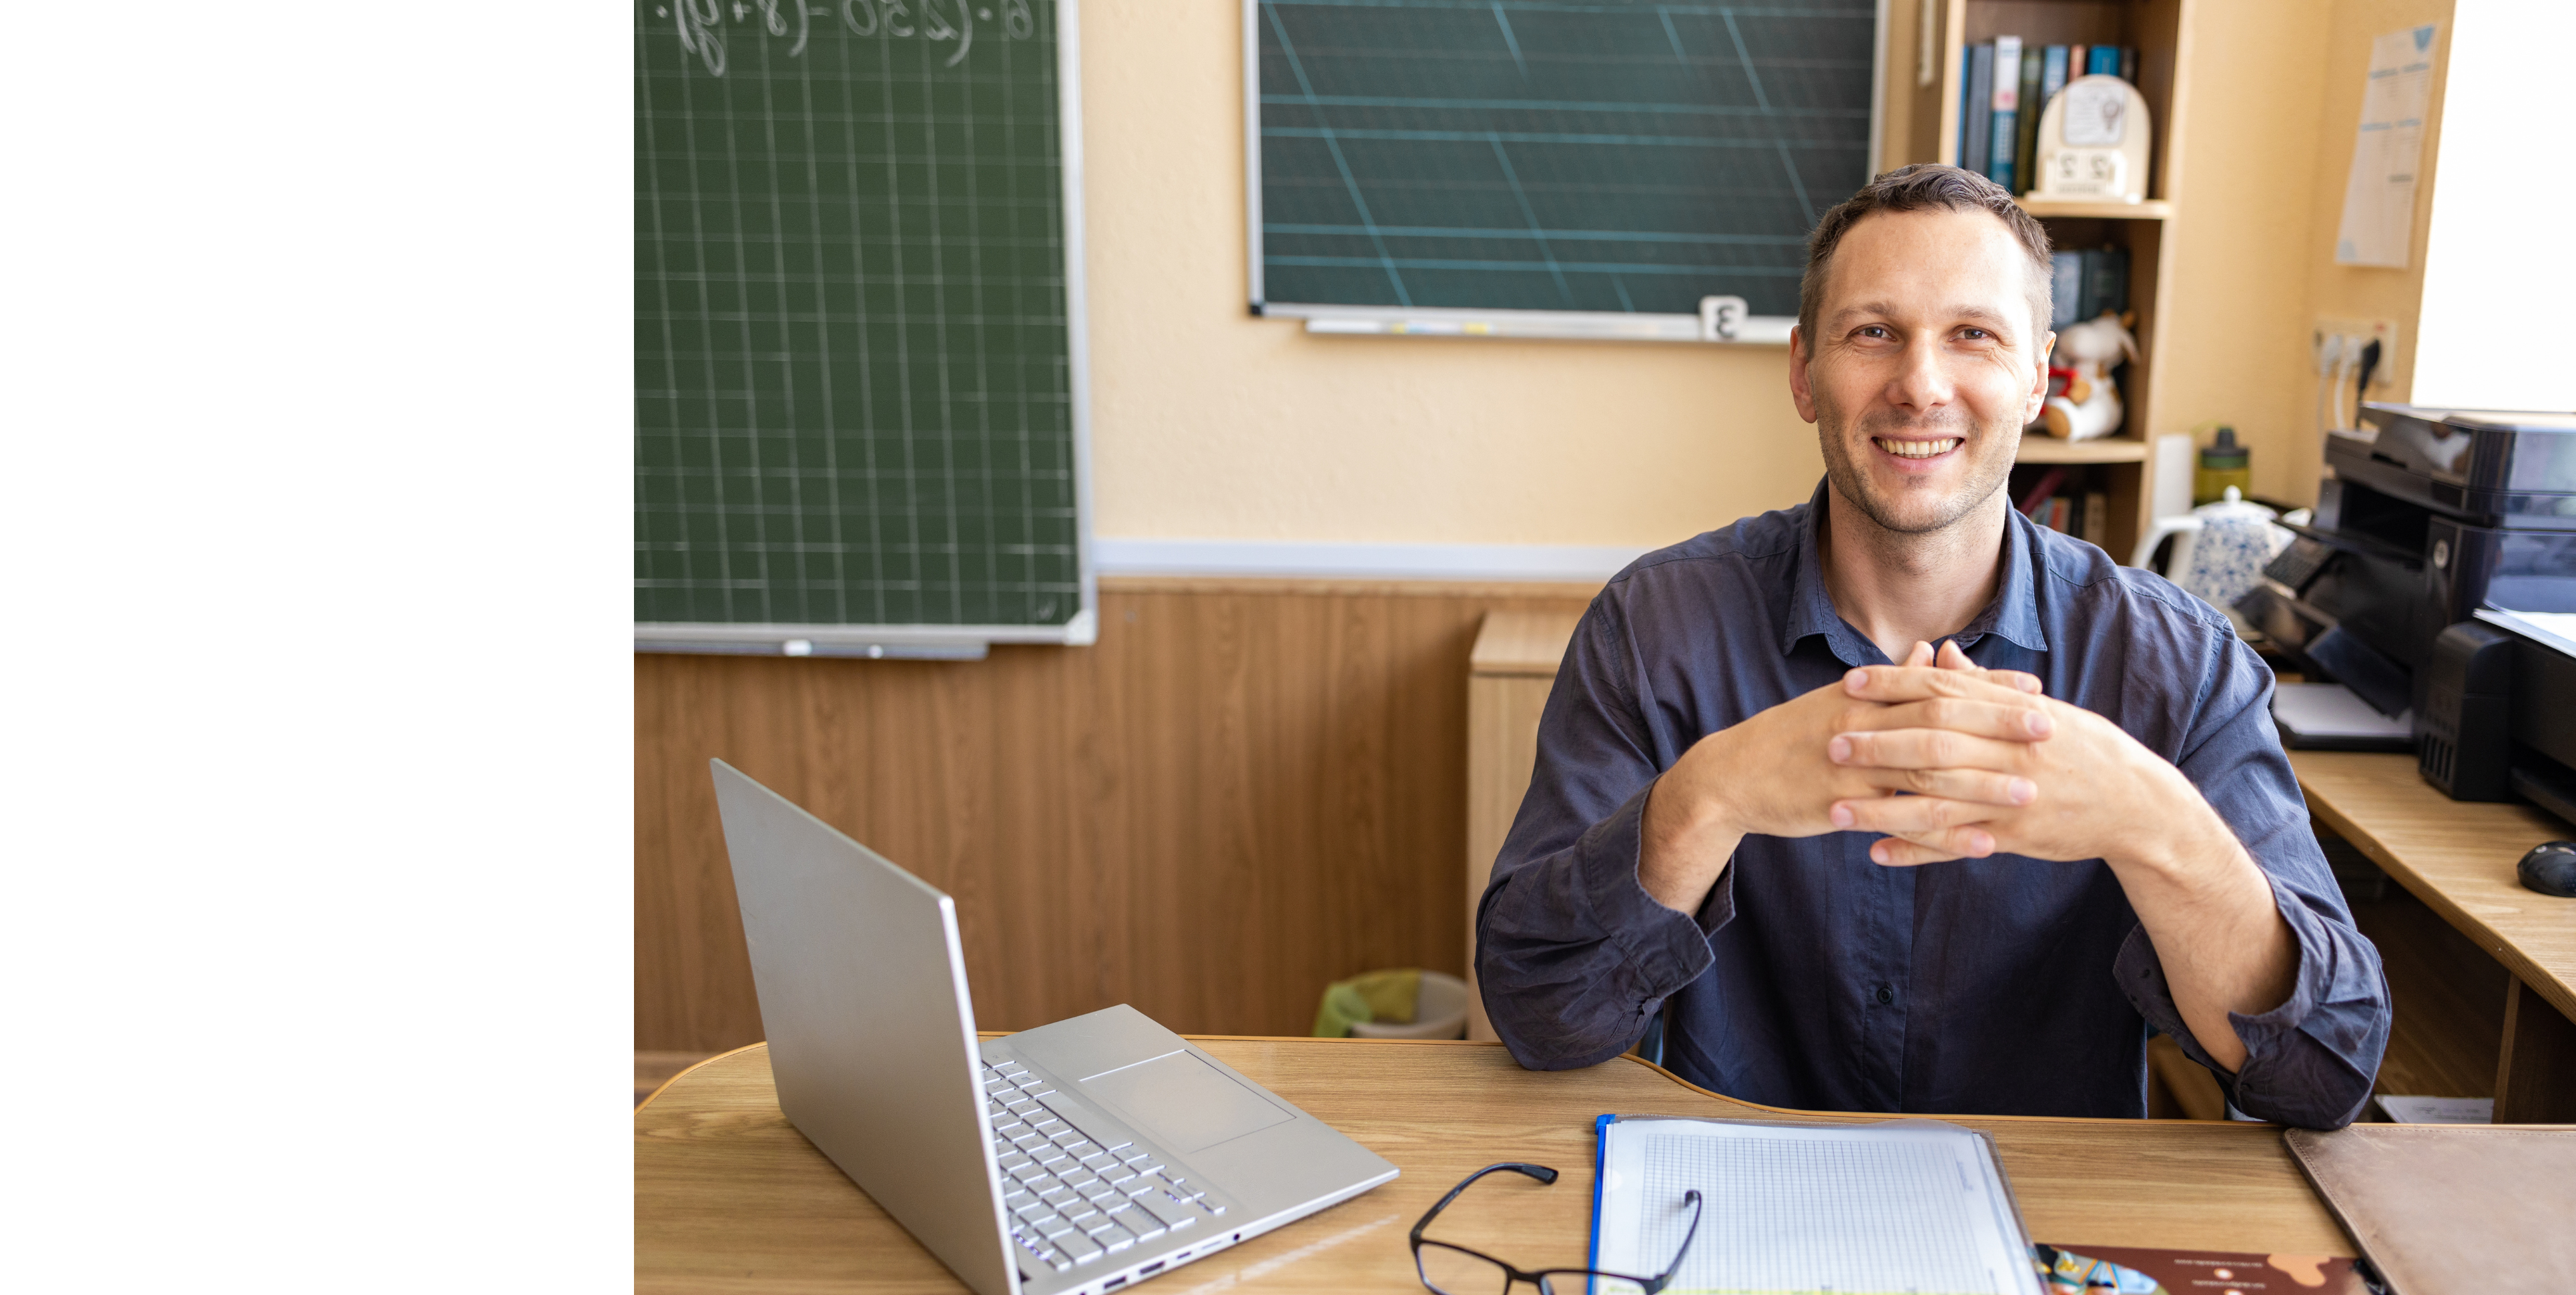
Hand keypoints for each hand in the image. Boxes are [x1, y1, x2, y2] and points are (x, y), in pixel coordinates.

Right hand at [1637, 641, 2045, 910]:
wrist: (1730, 777)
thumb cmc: (1788, 738)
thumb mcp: (1838, 700)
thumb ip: (1891, 678)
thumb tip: (1930, 650)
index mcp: (1866, 694)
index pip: (1938, 682)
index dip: (1989, 685)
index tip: (2036, 687)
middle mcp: (1862, 723)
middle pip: (1942, 719)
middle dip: (1998, 724)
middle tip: (2050, 729)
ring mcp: (1852, 766)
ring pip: (1928, 771)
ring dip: (1983, 782)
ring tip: (2031, 791)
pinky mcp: (1843, 806)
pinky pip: (1904, 820)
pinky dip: (1947, 832)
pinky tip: (1983, 842)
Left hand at [1826, 641, 2200, 867]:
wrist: (2138, 805)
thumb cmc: (2083, 749)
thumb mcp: (2039, 709)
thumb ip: (1984, 684)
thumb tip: (1941, 653)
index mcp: (2012, 712)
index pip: (1944, 690)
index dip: (1894, 685)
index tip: (1849, 682)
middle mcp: (2009, 751)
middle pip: (1934, 742)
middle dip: (1879, 743)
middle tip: (1830, 743)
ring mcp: (2011, 796)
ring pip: (1937, 800)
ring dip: (1882, 808)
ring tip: (1834, 811)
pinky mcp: (2013, 837)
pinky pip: (1955, 845)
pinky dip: (1915, 851)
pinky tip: (1876, 853)